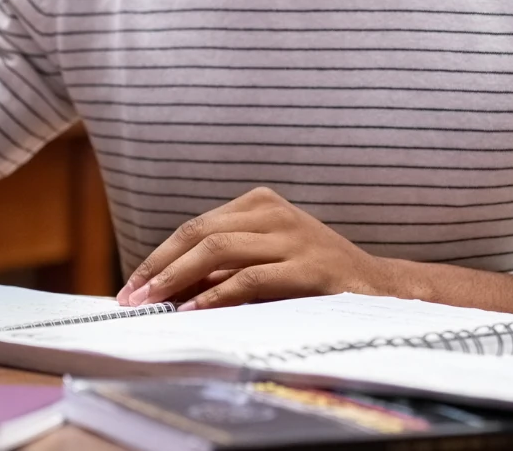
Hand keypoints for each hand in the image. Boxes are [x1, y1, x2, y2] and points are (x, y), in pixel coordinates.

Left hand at [114, 187, 512, 313]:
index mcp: (260, 203)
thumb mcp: (264, 261)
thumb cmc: (313, 278)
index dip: (159, 256)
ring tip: (155, 304)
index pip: (195, 227)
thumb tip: (163, 288)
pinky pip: (252, 277)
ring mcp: (295, 236)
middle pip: (200, 233)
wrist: (381, 290)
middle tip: (131, 298)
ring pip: (220, 249)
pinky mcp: (311, 265)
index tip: (132, 286)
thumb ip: (222, 267)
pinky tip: (196, 309)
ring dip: (180, 279)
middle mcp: (275, 212)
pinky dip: (219, 294)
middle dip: (160, 267)